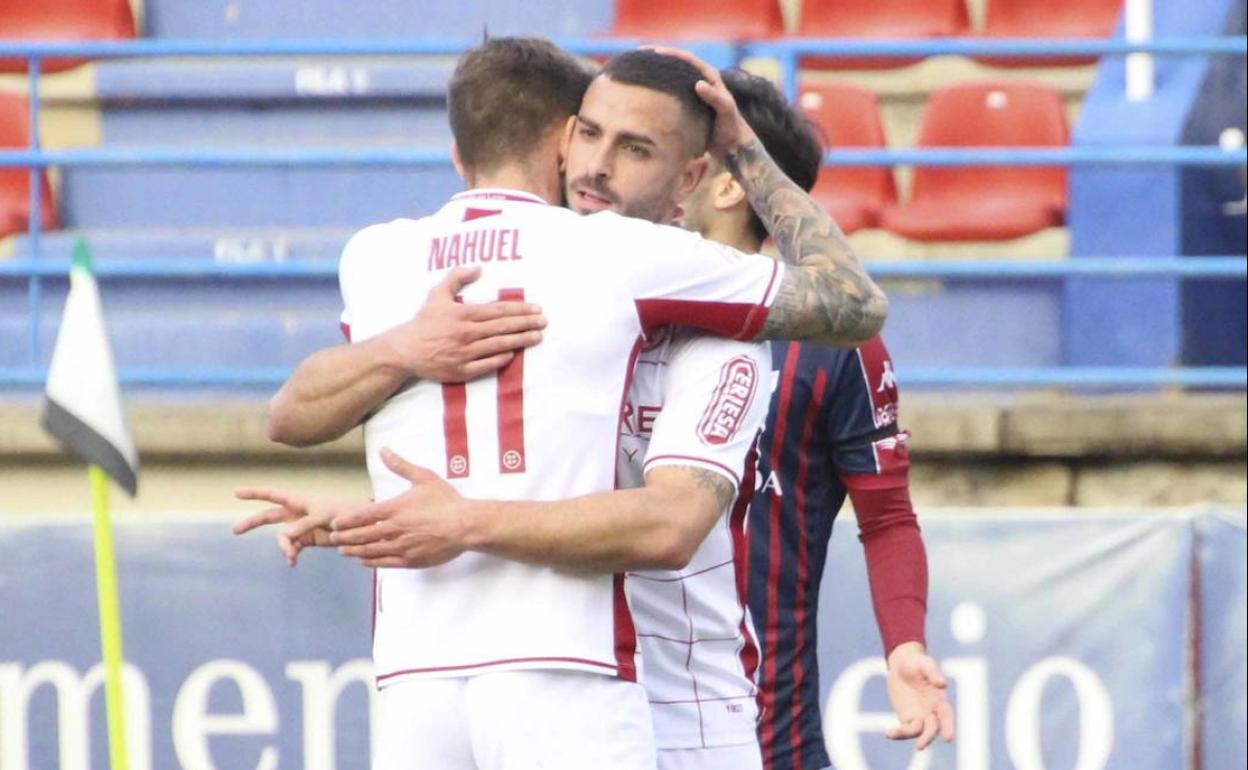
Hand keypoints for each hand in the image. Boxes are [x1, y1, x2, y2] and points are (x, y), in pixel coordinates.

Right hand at [233, 488, 365, 565]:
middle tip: (235, 530)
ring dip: (284, 547)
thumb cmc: (344, 512)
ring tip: (291, 556)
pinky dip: (291, 554)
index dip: (254, 493)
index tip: (236, 493)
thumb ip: (304, 524)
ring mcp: (301, 527)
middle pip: (268, 516)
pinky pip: (293, 548)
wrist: (361, 527)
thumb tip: (285, 535)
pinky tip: (293, 561)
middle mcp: (296, 513)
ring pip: (282, 538)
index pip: (272, 494)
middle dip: (252, 522)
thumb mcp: (324, 515)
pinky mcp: (308, 540)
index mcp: (299, 500)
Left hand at [330, 448, 468, 567]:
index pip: (363, 516)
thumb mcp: (423, 478)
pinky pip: (386, 563)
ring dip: (354, 551)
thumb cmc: (446, 501)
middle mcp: (395, 529)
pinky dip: (372, 562)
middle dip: (345, 537)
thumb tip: (384, 450)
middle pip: (363, 535)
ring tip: (343, 551)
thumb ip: (400, 465)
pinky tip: (363, 560)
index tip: (335, 523)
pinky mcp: (411, 560)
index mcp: (396, 509)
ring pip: (371, 551)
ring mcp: (403, 547)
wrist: (466, 525)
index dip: (347, 521)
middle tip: (332, 538)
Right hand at [380, 266, 545, 382]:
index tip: (536, 308)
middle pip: (503, 327)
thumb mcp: (437, 294)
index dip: (519, 309)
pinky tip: (513, 354)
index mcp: (463, 314)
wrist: (405, 350)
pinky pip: (486, 365)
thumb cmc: (424, 321)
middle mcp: (467, 333)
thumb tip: (478, 267)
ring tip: (537, 337)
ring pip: (498, 345)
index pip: (498, 311)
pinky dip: (501, 359)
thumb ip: (457, 277)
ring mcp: (465, 353)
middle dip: (526, 324)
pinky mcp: (462, 370)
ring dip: (520, 341)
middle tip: (544, 322)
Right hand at [643, 46, 758, 159]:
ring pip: (671, 78)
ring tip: (636, 71)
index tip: (653, 52)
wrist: (731, 144)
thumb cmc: (730, 127)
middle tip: (638, 57)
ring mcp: (692, 93)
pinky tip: (645, 94)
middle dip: (658, 58)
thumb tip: (698, 84)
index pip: (687, 58)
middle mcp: (700, 80)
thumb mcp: (726, 111)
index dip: (670, 53)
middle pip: (676, 64)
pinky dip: (658, 91)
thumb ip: (715, 97)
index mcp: (709, 76)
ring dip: (656, 73)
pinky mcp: (687, 105)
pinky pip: (670, 93)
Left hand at [884, 642, 955, 749]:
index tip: (948, 739)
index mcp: (939, 700)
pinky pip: (904, 729)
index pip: (946, 716)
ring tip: (893, 733)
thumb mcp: (925, 664)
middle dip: (927, 738)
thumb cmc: (917, 662)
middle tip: (920, 746)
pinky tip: (889, 733)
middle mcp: (931, 711)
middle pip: (932, 728)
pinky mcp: (906, 717)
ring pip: (917, 731)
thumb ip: (933, 673)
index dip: (948, 727)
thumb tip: (943, 684)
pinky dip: (898, 733)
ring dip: (907, 735)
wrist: (901, 663)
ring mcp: (919, 715)